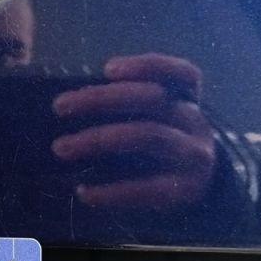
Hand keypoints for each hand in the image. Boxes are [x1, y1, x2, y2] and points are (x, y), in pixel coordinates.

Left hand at [52, 53, 215, 210]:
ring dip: (97, 139)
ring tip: (61, 147)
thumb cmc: (160, 151)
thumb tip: (69, 104)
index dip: (147, 66)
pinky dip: (111, 191)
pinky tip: (84, 192)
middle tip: (59, 106)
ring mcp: (193, 156)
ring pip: (148, 135)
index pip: (181, 73)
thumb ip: (125, 108)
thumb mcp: (155, 122)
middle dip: (101, 99)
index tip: (107, 69)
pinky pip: (146, 188)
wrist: (201, 194)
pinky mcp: (186, 192)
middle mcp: (194, 123)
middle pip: (151, 100)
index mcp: (186, 100)